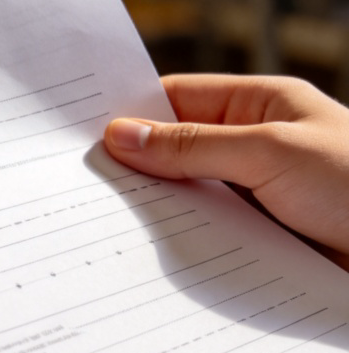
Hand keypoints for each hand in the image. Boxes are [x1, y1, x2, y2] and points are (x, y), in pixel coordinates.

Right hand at [104, 74, 348, 253]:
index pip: (178, 99)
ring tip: (109, 221)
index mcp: (261, 106)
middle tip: (85, 182)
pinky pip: (211, 236)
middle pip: (178, 150)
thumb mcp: (270, 152)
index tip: (82, 130)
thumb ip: (192, 145)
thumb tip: (122, 134)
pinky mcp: (263, 241)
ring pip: (191, 197)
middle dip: (138, 165)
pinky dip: (184, 243)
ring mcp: (259, 196)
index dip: (131, 111)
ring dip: (160, 209)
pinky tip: (155, 254)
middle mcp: (256, 147)